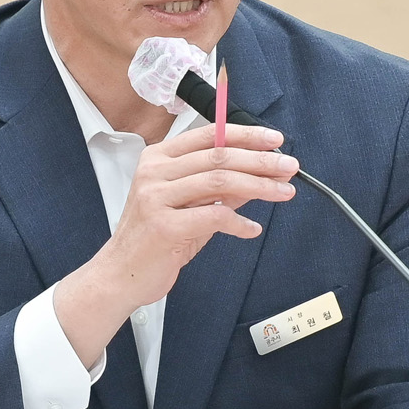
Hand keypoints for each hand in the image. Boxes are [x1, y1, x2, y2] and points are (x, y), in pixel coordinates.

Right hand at [55, 124, 296, 365]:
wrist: (120, 274)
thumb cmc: (154, 239)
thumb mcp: (189, 205)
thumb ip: (220, 188)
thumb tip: (259, 174)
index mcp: (159, 158)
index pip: (210, 135)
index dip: (246, 135)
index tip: (274, 140)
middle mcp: (155, 172)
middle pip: (219, 156)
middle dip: (260, 160)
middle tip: (288, 166)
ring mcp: (156, 197)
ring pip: (220, 181)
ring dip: (258, 186)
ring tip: (283, 192)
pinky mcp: (164, 226)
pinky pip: (214, 217)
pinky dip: (239, 223)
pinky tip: (252, 229)